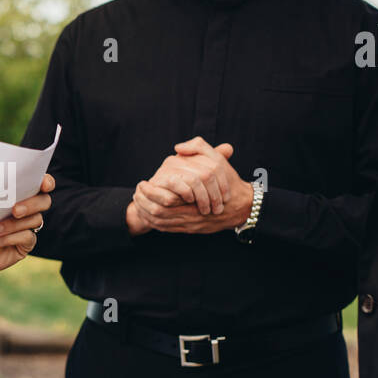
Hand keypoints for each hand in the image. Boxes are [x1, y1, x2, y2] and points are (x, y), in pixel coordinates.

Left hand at [0, 173, 53, 274]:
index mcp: (17, 193)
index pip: (40, 183)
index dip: (46, 182)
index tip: (43, 185)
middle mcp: (27, 208)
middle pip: (44, 201)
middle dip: (31, 204)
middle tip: (15, 210)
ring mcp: (28, 226)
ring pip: (35, 220)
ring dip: (14, 224)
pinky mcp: (25, 244)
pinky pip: (27, 237)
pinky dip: (11, 238)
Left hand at [130, 139, 251, 233]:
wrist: (243, 205)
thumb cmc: (229, 181)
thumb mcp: (217, 161)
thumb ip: (199, 148)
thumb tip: (178, 147)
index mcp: (195, 194)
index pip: (166, 198)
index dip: (150, 192)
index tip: (141, 184)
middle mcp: (192, 212)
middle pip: (160, 213)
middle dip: (144, 204)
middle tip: (135, 195)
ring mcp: (191, 223)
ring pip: (162, 223)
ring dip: (146, 214)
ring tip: (137, 204)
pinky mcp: (192, 230)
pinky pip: (168, 230)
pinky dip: (155, 224)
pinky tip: (147, 216)